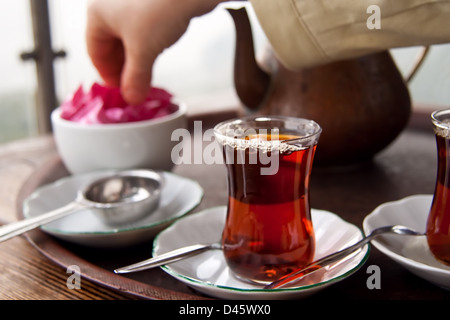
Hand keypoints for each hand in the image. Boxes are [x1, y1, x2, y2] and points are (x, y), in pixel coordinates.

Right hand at [86, 0, 224, 104]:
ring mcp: (129, 1)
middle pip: (110, 43)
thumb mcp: (144, 50)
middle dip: (123, 67)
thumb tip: (132, 99)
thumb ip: (136, 78)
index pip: (95, 51)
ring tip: (146, 73)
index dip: (108, 75)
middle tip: (135, 85)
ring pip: (128, 35)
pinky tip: (156, 51)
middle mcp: (109, 3)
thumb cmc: (158, 10)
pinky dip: (146, 42)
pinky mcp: (149, 1)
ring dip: (136, 57)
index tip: (121, 90)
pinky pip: (142, 26)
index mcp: (97, 13)